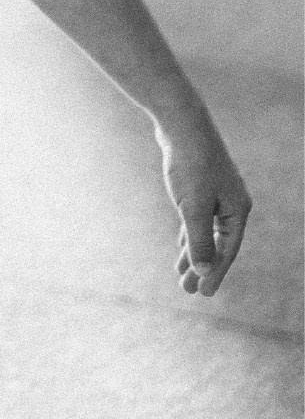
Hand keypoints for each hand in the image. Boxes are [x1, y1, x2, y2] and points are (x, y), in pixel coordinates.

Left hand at [157, 112, 251, 295]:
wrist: (181, 123)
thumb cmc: (190, 165)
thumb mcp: (192, 207)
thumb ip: (199, 240)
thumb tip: (204, 270)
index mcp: (237, 210)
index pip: (226, 251)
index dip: (214, 274)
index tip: (203, 294)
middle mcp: (232, 203)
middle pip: (218, 244)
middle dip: (203, 268)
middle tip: (188, 291)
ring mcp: (217, 194)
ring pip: (206, 232)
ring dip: (195, 253)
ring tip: (182, 275)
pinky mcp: (202, 186)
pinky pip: (199, 219)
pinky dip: (191, 234)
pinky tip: (182, 246)